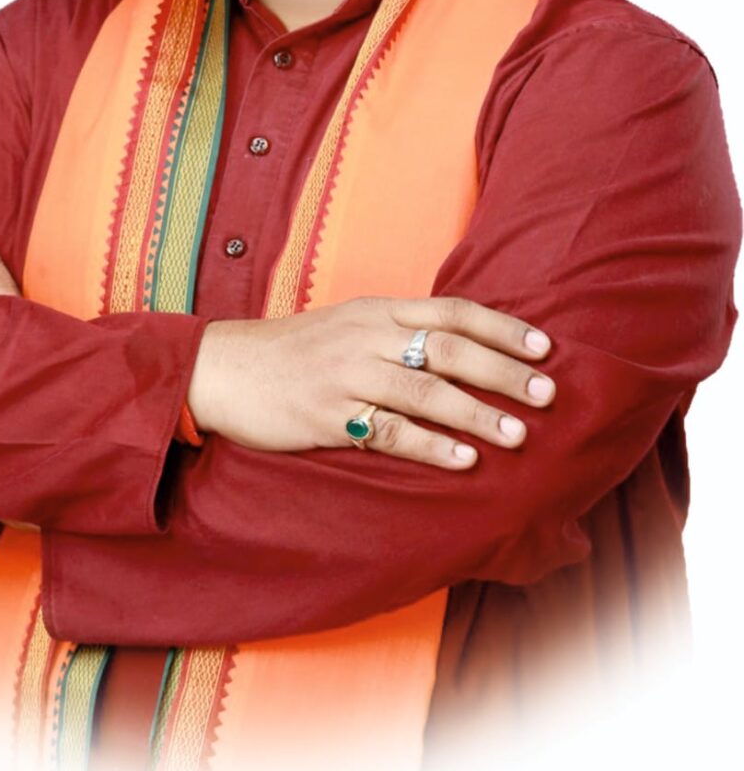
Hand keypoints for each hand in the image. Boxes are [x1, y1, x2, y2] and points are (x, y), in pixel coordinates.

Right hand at [186, 295, 554, 468]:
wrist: (222, 367)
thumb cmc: (292, 350)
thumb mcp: (347, 323)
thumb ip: (397, 330)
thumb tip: (460, 346)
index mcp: (376, 310)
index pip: (453, 311)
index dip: (503, 328)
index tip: (545, 348)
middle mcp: (367, 337)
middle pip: (450, 349)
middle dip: (504, 372)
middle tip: (549, 394)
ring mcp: (346, 376)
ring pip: (426, 391)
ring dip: (478, 414)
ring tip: (520, 435)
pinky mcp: (327, 416)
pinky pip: (389, 432)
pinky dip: (431, 446)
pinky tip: (463, 460)